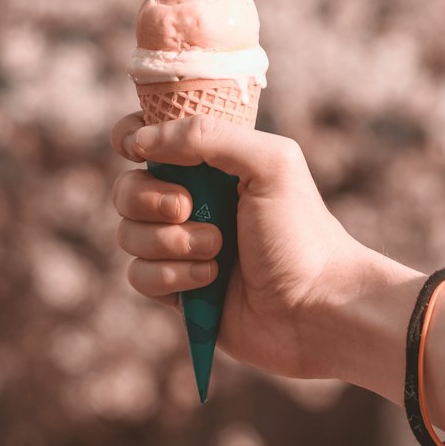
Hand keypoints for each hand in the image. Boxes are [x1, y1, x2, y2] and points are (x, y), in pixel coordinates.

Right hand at [110, 115, 372, 380]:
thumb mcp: (269, 164)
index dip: (131, 138)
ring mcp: (182, 247)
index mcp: (215, 164)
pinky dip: (171, 276)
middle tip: (188, 207)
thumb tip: (140, 141)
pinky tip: (209, 281)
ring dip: (169, 241)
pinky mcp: (177, 291)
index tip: (134, 148)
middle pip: (128, 188)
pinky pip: (139, 276)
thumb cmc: (301, 233)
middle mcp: (193, 202)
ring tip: (216, 250)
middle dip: (148, 197)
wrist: (317, 309)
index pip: (151, 137)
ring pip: (129, 234)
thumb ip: (208, 136)